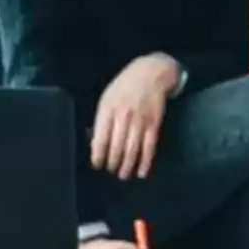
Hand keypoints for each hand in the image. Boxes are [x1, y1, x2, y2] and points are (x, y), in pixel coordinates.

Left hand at [91, 54, 178, 180]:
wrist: (150, 73)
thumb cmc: (125, 86)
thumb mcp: (107, 97)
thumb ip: (101, 119)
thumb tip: (94, 142)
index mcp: (108, 109)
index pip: (100, 138)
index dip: (98, 155)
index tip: (97, 164)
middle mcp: (123, 116)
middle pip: (116, 147)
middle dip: (112, 163)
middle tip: (111, 171)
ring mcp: (140, 121)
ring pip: (132, 150)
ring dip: (127, 166)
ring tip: (123, 175)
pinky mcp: (154, 124)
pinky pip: (149, 147)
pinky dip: (146, 162)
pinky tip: (142, 172)